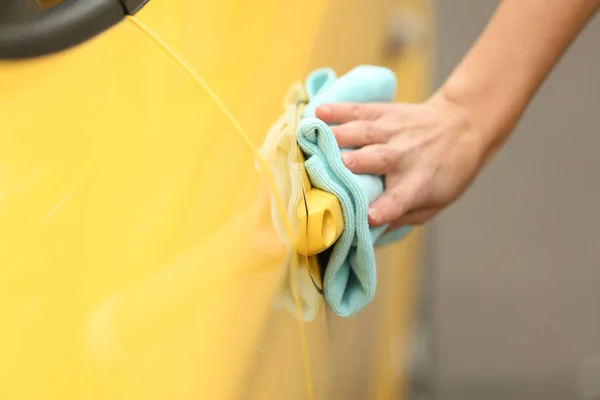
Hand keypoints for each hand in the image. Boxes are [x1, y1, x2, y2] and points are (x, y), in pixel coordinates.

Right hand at [315, 93, 487, 230]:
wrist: (462, 125)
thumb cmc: (446, 172)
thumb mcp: (435, 203)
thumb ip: (402, 217)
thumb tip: (367, 233)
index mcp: (418, 184)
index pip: (399, 200)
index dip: (383, 209)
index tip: (368, 217)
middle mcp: (404, 156)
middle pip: (375, 160)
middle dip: (351, 165)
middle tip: (325, 172)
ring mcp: (393, 131)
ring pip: (361, 133)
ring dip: (336, 137)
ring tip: (310, 142)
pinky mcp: (386, 112)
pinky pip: (359, 110)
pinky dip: (337, 110)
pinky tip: (318, 113)